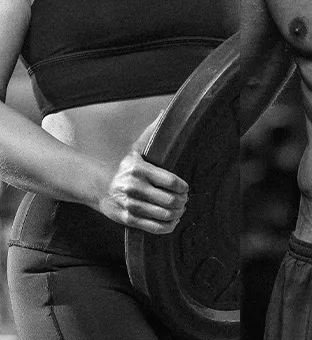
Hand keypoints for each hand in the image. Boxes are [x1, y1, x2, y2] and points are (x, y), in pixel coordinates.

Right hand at [96, 117, 187, 233]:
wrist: (97, 187)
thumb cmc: (124, 168)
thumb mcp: (136, 149)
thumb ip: (152, 132)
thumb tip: (165, 112)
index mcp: (140, 169)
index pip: (170, 181)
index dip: (183, 187)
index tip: (185, 188)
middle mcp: (134, 187)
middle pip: (170, 200)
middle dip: (182, 201)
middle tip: (184, 200)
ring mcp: (130, 205)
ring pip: (164, 214)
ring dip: (177, 214)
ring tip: (180, 209)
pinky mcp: (127, 219)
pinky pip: (153, 227)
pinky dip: (168, 226)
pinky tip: (172, 221)